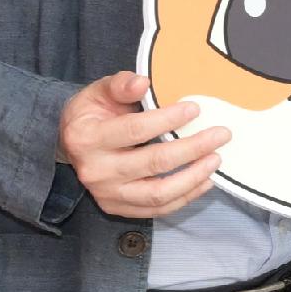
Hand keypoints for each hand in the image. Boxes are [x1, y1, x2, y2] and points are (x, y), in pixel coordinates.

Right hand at [60, 70, 229, 220]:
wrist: (70, 145)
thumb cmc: (92, 113)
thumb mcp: (99, 91)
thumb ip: (120, 84)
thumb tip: (143, 82)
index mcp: (87, 137)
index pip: (135, 130)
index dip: (168, 119)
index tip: (195, 109)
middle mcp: (95, 170)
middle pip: (153, 163)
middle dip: (192, 148)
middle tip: (221, 134)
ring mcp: (107, 194)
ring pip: (159, 193)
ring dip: (194, 177)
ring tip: (216, 159)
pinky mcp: (118, 208)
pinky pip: (158, 209)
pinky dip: (186, 196)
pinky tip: (205, 180)